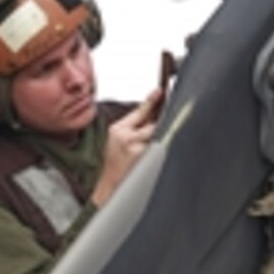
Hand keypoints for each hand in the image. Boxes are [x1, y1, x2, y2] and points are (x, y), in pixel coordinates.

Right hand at [91, 88, 162, 206]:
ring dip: (157, 136)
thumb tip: (150, 116)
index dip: (151, 100)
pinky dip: (157, 147)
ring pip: (155, 135)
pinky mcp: (142, 158)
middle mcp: (126, 136)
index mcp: (118, 129)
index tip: (160, 91)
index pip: (139, 111)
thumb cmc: (111, 161)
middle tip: (166, 116)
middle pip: (152, 122)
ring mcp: (135, 148)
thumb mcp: (115, 138)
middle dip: (159, 120)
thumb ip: (130, 127)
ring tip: (149, 143)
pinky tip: (152, 152)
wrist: (107, 183)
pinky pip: (155, 148)